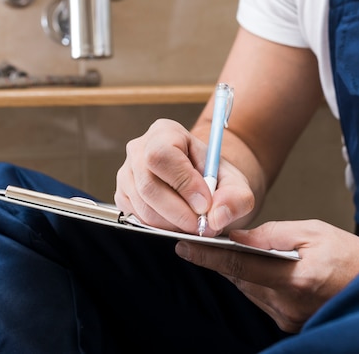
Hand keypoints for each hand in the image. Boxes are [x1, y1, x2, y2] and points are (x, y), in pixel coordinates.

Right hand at [114, 118, 255, 234]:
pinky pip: (137, 218)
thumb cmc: (215, 178)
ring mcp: (127, 173)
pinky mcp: (123, 195)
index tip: (205, 204)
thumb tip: (217, 215)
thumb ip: (236, 198)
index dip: (183, 183)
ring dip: (172, 223)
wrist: (203, 185)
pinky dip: (161, 227)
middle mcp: (140, 149)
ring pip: (142, 206)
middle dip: (179, 212)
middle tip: (202, 224)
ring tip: (195, 224)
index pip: (162, 155)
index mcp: (166, 132)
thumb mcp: (236, 184)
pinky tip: (179, 222)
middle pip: (148, 185)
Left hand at [174, 219, 358, 332]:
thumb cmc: (352, 257)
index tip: (185, 247)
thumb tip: (238, 236)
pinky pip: (261, 299)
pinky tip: (261, 269)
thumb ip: (272, 235)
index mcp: (295, 278)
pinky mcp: (290, 323)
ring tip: (233, 251)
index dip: (208, 256)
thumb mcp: (314, 232)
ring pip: (247, 289)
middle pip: (239, 279)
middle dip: (222, 260)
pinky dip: (254, 282)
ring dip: (239, 271)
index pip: (239, 266)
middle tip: (204, 242)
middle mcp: (288, 304)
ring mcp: (288, 318)